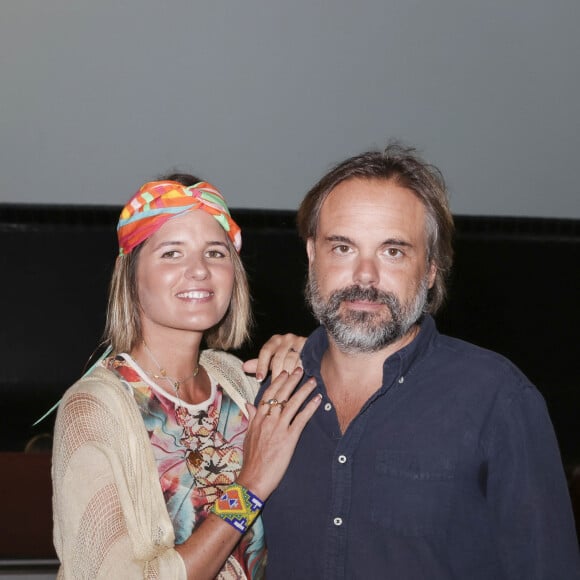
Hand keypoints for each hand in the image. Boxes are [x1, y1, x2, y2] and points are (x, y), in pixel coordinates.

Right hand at [237, 367, 319, 499]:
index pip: (268, 395)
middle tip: (300, 368)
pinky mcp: (288, 438)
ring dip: (304, 390)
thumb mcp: (248, 436)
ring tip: (313, 380)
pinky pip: (301, 419)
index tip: (284, 372)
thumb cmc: (251, 461)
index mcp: (257, 419)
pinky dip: (310, 407)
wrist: (253, 479)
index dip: (277, 382)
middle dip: (291, 380)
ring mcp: (278, 428)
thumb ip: (251, 418)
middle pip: (281, 394)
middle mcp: (267, 420)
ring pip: (292, 403)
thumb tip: (249, 404)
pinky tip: (318, 400)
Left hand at [242, 333, 306, 380]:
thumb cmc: (286, 357)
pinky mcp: (309, 346)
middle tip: (275, 388)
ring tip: (286, 386)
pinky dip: (299, 370)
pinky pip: (303, 360)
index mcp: (275, 340)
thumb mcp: (272, 360)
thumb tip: (243, 367)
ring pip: (291, 359)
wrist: (309, 351)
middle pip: (278, 357)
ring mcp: (299, 341)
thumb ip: (259, 364)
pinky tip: (298, 379)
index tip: (259, 379)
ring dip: (288, 374)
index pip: (265, 351)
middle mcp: (286, 338)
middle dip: (276, 374)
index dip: (261, 365)